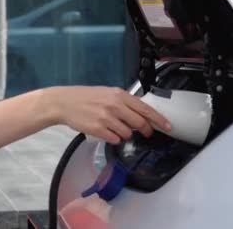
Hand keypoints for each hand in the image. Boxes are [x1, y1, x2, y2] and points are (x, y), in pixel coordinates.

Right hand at [42, 86, 170, 143]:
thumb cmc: (85, 97)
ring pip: (127, 133)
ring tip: (115, 128)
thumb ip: (124, 102)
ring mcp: (106, 118)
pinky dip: (114, 138)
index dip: (159, 120)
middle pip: (140, 123)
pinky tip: (106, 131)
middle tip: (146, 133)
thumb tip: (140, 113)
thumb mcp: (107, 93)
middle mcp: (114, 106)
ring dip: (125, 134)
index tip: (168, 126)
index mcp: (119, 95)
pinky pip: (115, 139)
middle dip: (146, 131)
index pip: (145, 109)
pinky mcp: (98, 129)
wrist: (64, 102)